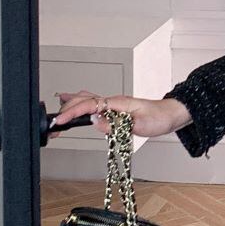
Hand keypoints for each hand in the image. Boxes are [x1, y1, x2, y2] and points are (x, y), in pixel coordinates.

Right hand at [49, 90, 190, 139]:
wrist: (171, 114)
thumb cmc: (159, 118)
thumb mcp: (139, 125)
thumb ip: (116, 124)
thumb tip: (96, 122)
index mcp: (118, 103)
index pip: (89, 105)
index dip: (72, 112)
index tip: (60, 120)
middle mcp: (114, 101)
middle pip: (84, 100)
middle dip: (67, 109)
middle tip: (54, 120)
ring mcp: (115, 104)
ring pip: (88, 100)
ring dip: (72, 104)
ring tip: (58, 109)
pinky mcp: (116, 109)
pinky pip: (95, 104)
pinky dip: (82, 105)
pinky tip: (78, 107)